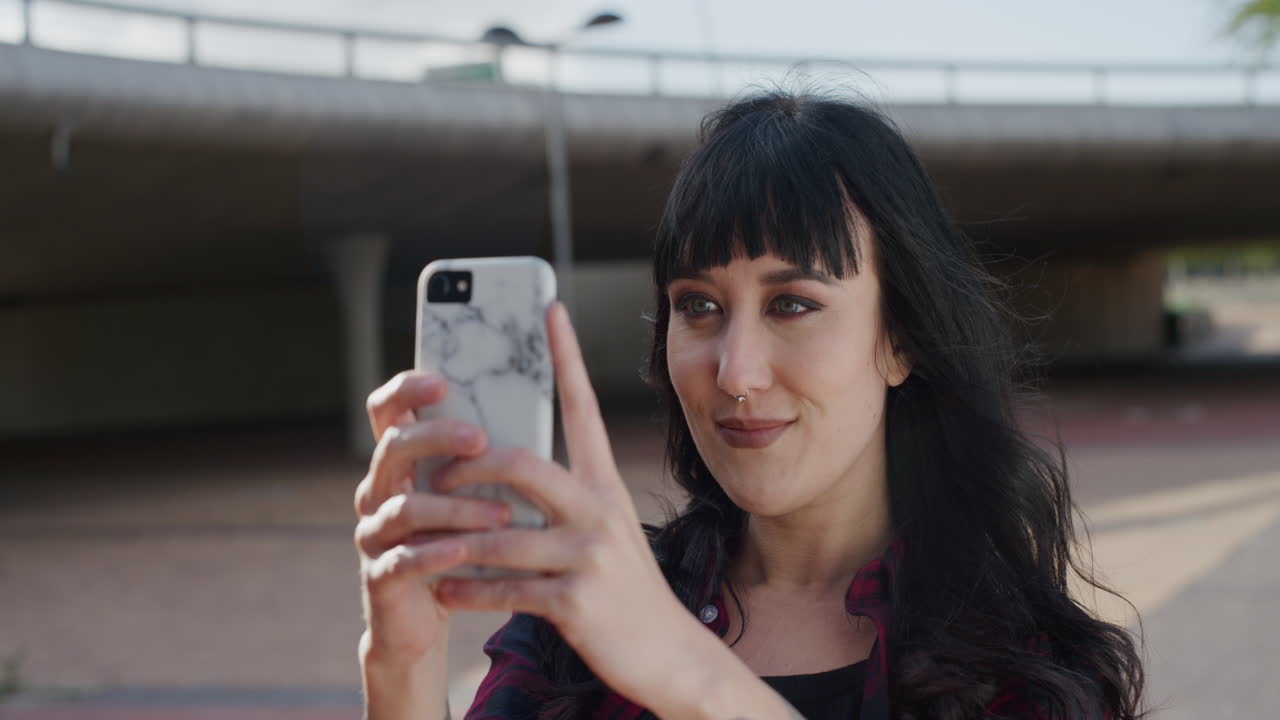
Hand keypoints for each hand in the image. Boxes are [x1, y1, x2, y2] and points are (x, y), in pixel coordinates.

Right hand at [352, 370, 515, 668]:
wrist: (424, 620)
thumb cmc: (457, 545)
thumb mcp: (467, 497)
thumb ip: (482, 460)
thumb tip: (533, 409)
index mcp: (400, 463)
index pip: (387, 410)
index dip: (405, 389)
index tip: (443, 382)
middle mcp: (378, 491)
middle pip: (394, 446)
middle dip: (438, 438)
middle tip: (481, 440)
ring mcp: (374, 534)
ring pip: (404, 507)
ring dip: (455, 508)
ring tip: (502, 516)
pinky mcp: (379, 577)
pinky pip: (402, 559)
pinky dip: (434, 554)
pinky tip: (464, 552)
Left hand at [426, 301, 691, 705]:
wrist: (667, 651)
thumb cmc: (623, 584)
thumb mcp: (605, 529)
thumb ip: (567, 498)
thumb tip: (508, 469)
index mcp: (604, 484)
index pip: (583, 408)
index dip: (566, 357)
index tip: (549, 310)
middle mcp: (599, 510)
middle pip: (522, 464)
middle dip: (470, 466)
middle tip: (438, 472)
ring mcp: (588, 556)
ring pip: (501, 536)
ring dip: (452, 543)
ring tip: (423, 546)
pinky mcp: (576, 601)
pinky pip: (504, 590)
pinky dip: (466, 592)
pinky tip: (444, 592)